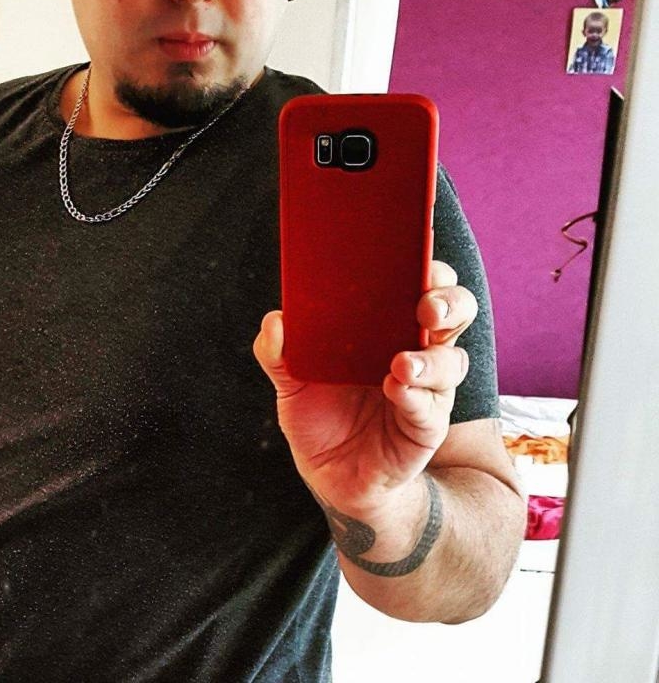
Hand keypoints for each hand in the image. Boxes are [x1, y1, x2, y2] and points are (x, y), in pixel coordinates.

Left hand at [253, 261, 475, 512]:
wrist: (332, 477)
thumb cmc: (319, 415)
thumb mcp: (290, 380)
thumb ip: (277, 352)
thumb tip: (276, 321)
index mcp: (388, 326)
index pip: (421, 284)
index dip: (427, 266)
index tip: (416, 254)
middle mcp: (417, 350)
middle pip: (455, 313)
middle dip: (449, 302)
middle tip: (425, 306)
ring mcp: (427, 390)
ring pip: (451, 360)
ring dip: (430, 358)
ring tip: (400, 363)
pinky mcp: (425, 427)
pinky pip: (430, 409)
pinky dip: (415, 396)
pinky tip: (395, 389)